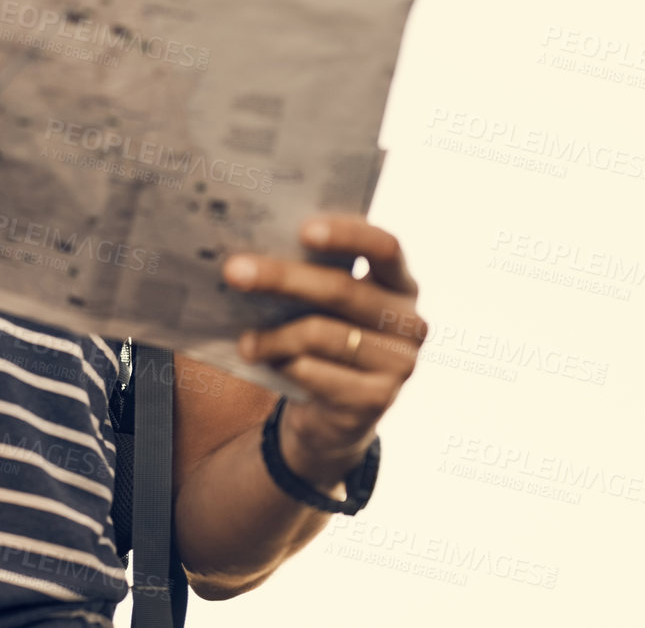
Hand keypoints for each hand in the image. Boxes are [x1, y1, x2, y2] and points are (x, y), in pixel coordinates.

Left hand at [224, 215, 426, 481]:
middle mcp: (409, 321)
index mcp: (400, 283)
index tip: (302, 230)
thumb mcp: (325, 305)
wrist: (332, 413)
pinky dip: (283, 365)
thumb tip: (252, 254)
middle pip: (344, 289)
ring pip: (323, 335)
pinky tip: (263, 362)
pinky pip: (317, 374)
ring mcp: (399, 363)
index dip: (347, 236)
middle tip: (235, 272)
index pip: (385, 248)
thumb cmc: (324, 339)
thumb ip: (310, 275)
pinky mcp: (378, 400)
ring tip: (244, 339)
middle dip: (283, 277)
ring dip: (274, 335)